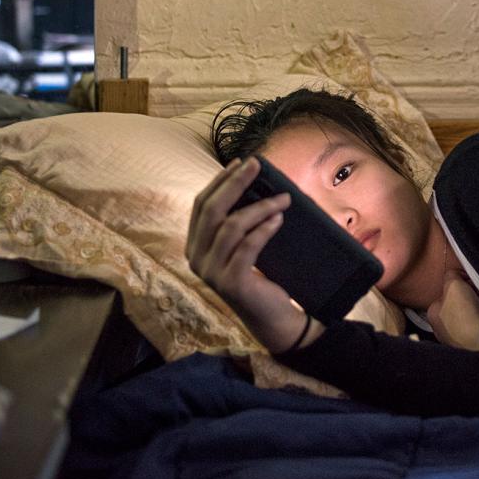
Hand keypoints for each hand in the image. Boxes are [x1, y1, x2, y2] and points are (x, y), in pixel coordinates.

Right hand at [186, 157, 322, 352]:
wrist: (272, 316)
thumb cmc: (259, 274)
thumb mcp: (243, 243)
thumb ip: (239, 219)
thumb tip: (254, 180)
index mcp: (195, 245)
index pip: (201, 204)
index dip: (219, 181)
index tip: (240, 162)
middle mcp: (196, 258)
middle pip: (212, 210)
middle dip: (235, 183)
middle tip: (257, 165)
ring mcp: (211, 272)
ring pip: (231, 226)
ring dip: (260, 207)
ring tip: (283, 198)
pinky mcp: (230, 282)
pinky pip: (247, 246)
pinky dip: (264, 229)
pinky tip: (278, 219)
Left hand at [426, 270, 478, 350]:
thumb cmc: (464, 312)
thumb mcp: (454, 284)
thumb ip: (451, 275)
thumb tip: (453, 274)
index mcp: (432, 313)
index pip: (445, 293)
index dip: (459, 284)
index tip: (470, 283)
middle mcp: (440, 328)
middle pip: (456, 305)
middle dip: (468, 296)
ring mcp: (453, 340)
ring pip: (466, 316)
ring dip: (476, 307)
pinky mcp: (467, 347)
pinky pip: (474, 328)